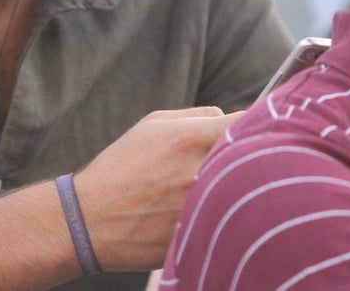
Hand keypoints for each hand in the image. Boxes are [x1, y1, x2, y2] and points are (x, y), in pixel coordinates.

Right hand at [73, 107, 241, 271]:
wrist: (92, 220)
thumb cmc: (121, 167)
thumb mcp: (152, 125)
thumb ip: (197, 115)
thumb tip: (227, 117)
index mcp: (193, 138)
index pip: (249, 122)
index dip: (258, 125)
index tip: (257, 130)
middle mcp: (203, 170)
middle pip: (256, 158)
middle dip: (254, 157)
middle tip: (245, 161)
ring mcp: (205, 206)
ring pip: (247, 192)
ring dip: (241, 188)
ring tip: (222, 188)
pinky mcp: (203, 235)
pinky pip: (230, 220)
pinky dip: (226, 215)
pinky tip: (209, 214)